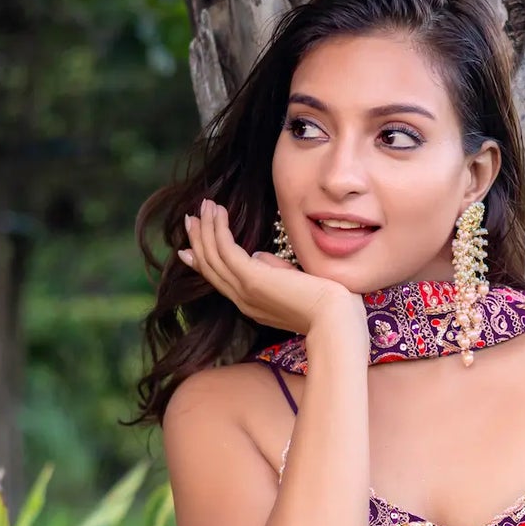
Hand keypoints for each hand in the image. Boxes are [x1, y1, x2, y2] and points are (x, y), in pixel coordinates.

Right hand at [178, 199, 363, 341]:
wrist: (336, 320)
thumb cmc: (326, 304)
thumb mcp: (293, 283)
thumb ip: (274, 270)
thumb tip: (258, 254)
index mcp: (252, 304)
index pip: (219, 280)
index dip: (202, 261)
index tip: (189, 247)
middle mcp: (242, 300)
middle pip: (210, 267)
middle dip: (198, 240)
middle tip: (191, 218)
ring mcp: (244, 291)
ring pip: (212, 257)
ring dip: (206, 228)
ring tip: (204, 205)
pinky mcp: (252, 279)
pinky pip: (225, 250)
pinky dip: (218, 229)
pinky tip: (218, 212)